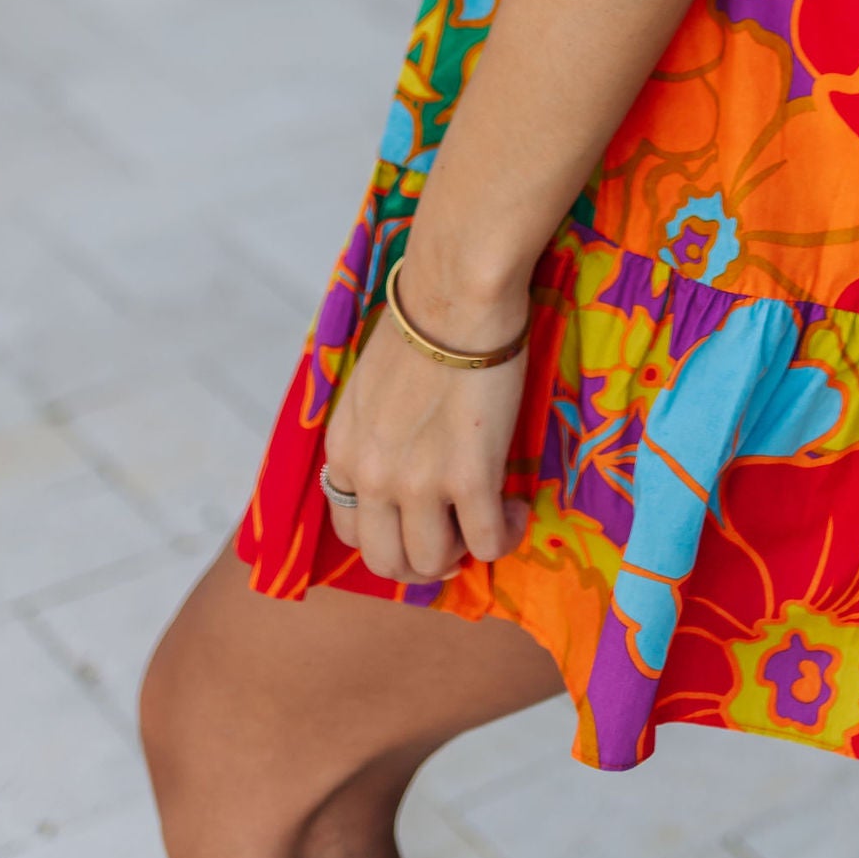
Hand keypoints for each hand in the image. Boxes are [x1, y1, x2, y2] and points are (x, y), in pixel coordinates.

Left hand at [321, 279, 530, 586]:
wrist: (456, 295)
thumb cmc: (422, 324)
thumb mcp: (369, 389)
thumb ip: (374, 435)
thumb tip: (402, 460)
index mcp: (343, 451)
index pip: (349, 530)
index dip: (389, 536)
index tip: (419, 521)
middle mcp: (370, 476)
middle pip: (385, 562)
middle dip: (422, 562)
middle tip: (455, 537)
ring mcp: (417, 483)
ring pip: (432, 563)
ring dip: (463, 551)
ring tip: (489, 517)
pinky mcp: (468, 478)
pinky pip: (487, 543)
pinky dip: (504, 535)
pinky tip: (515, 508)